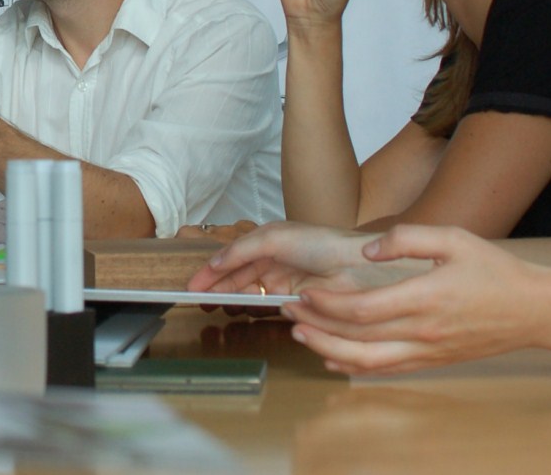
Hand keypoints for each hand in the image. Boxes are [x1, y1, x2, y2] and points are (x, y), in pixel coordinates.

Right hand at [187, 221, 413, 296]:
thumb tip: (214, 264)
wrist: (357, 267)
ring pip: (249, 293)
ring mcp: (284, 283)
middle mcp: (274, 262)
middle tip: (197, 301)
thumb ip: (241, 250)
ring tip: (212, 307)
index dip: (212, 271)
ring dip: (230, 299)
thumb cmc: (320, 243)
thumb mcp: (273, 238)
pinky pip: (266, 307)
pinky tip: (239, 311)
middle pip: (237, 277)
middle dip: (216, 287)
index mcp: (267, 241)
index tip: (192, 286)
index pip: (232, 258)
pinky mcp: (295, 303)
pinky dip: (251, 309)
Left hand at [282, 224, 550, 375]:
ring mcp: (428, 351)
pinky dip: (355, 367)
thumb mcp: (453, 238)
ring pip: (368, 361)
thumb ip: (407, 238)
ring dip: (329, 348)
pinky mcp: (433, 362)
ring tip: (301, 335)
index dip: (328, 304)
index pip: (363, 309)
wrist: (535, 310)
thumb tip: (367, 250)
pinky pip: (387, 370)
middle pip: (357, 337)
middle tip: (290, 311)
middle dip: (318, 324)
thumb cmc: (494, 270)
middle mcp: (423, 331)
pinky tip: (333, 357)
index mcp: (424, 297)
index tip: (305, 292)